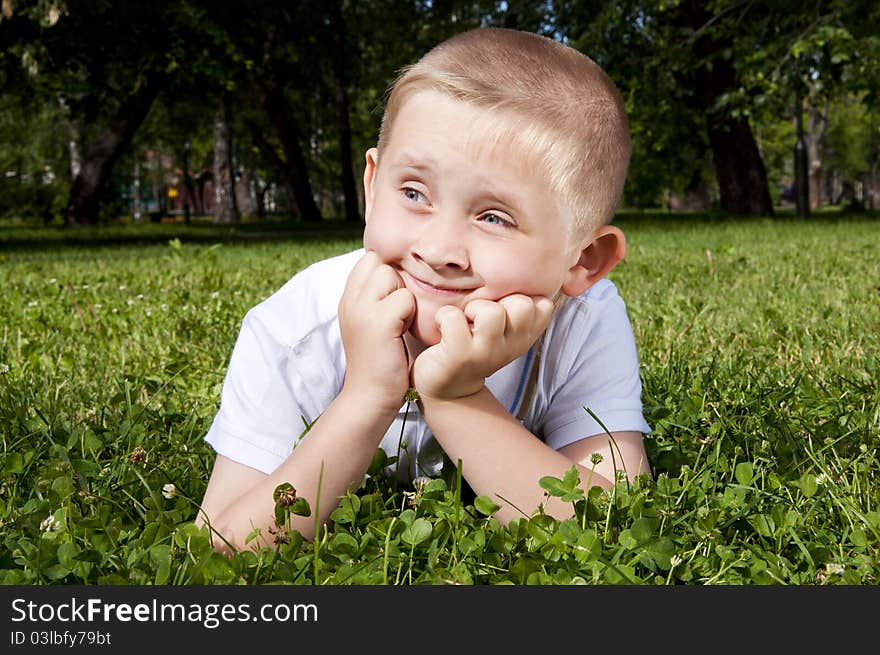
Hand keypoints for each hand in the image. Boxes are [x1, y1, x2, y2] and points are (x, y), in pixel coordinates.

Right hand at [338, 251, 414, 414]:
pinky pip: (405, 298)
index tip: (391, 299)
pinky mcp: (379, 322)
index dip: (385, 273)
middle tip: (397, 313)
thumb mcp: (368, 323)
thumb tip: (394, 273)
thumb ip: (374, 298)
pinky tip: (403, 333)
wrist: (370, 397)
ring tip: (399, 323)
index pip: (368, 260)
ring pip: (391, 275)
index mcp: (347, 299)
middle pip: (379, 263)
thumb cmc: (378, 361)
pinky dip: (411, 314)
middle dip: (395, 282)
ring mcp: (361, 310)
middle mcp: (349, 300)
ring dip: (403, 297)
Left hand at [412, 294, 553, 400]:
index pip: (543, 304)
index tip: (503, 308)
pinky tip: (443, 327)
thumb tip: (531, 265)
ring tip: (464, 320)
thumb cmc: (475, 346)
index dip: (522, 297)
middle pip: (523, 305)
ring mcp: (486, 353)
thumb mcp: (504, 329)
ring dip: (473, 308)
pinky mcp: (459, 356)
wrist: (447, 386)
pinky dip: (444, 316)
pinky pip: (454, 317)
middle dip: (498, 300)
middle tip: (480, 315)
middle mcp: (511, 346)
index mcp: (524, 336)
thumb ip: (516, 305)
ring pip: (493, 312)